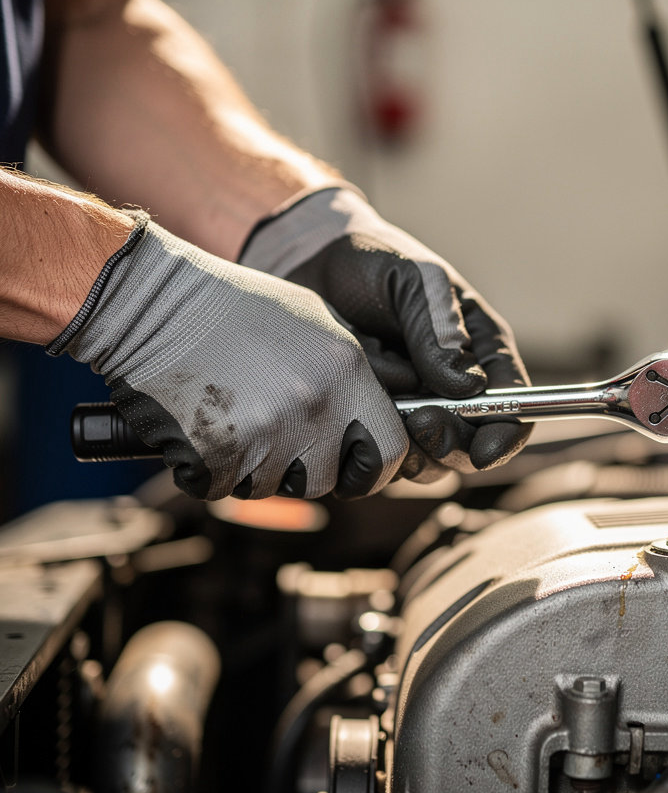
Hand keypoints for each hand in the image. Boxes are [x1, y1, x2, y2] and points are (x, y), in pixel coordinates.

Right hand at [48, 215, 408, 500]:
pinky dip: (212, 470)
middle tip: (278, 437)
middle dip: (309, 470)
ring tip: (235, 418)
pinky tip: (202, 428)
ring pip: (277, 487)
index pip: (391, 451)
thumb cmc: (232, 307)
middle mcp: (316, 407)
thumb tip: (379, 414)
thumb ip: (353, 373)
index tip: (355, 462)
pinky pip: (226, 487)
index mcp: (347, 372)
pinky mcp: (219, 456)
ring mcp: (268, 434)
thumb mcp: (315, 321)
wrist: (152, 305)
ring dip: (257, 468)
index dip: (373, 465)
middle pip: (330, 479)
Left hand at [240, 187, 531, 476]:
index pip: (513, 404)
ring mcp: (414, 411)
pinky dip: (368, 442)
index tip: (484, 451)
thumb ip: (439, 329)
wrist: (307, 266)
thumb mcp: (412, 281)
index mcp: (480, 351)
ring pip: (427, 461)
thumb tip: (470, 387)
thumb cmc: (371, 262)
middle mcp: (453, 390)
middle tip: (422, 421)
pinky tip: (350, 407)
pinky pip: (380, 457)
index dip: (506, 434)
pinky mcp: (375, 425)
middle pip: (471, 444)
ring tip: (379, 402)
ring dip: (407, 445)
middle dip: (451, 444)